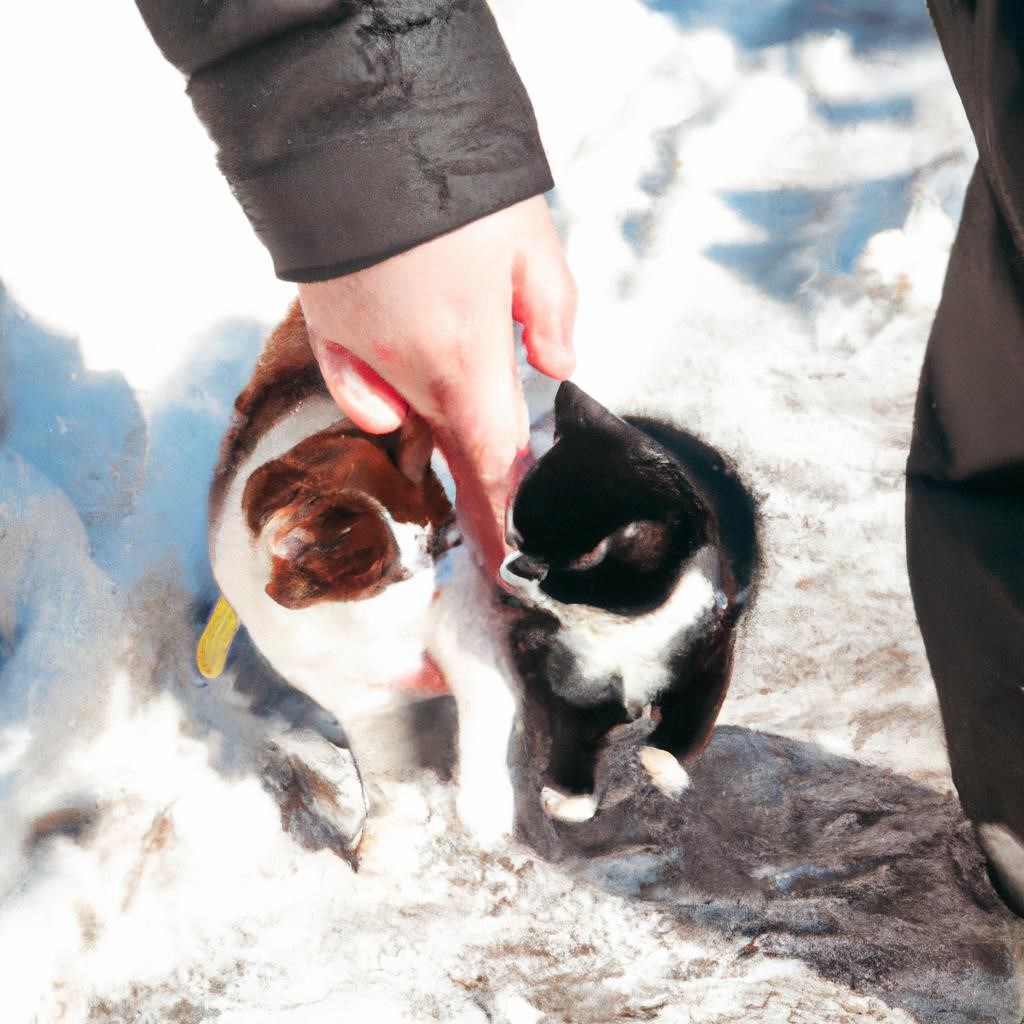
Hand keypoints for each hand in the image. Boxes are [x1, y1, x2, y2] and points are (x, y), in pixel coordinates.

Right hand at [298, 195, 575, 573]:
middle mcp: (407, 373)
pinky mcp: (324, 329)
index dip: (505, 518)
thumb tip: (554, 364)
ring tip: (457, 466)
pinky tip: (393, 400)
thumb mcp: (531, 243)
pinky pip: (354, 386)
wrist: (352, 129)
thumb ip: (551, 313)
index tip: (510, 566)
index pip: (493, 462)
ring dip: (434, 444)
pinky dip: (375, 400)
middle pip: (449, 452)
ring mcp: (359, 354)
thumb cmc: (454, 185)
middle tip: (491, 544)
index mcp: (467, 359)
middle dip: (473, 500)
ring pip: (406, 418)